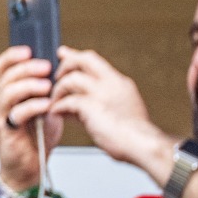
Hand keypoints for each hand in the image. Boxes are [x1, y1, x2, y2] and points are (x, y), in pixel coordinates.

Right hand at [0, 46, 64, 190]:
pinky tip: (46, 105)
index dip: (14, 55)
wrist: (30, 169)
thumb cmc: (37, 139)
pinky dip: (33, 106)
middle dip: (27, 68)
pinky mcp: (3, 131)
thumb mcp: (46, 107)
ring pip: (8, 92)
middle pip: (6, 76)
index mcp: (7, 93)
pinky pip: (16, 113)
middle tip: (46, 67)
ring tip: (47, 86)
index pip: (3, 67)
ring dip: (29, 85)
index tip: (31, 50)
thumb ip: (48, 89)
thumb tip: (61, 67)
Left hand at [49, 47, 172, 179]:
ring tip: (55, 100)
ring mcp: (103, 94)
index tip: (64, 53)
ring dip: (59, 89)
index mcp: (120, 83)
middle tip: (57, 76)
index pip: (94, 61)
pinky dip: (59, 106)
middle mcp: (112, 83)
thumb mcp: (117, 110)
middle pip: (85, 59)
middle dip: (66, 64)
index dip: (76, 56)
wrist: (142, 145)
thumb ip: (96, 102)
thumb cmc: (132, 135)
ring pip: (72, 78)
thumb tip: (74, 103)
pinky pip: (68, 101)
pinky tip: (56, 112)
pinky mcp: (93, 107)